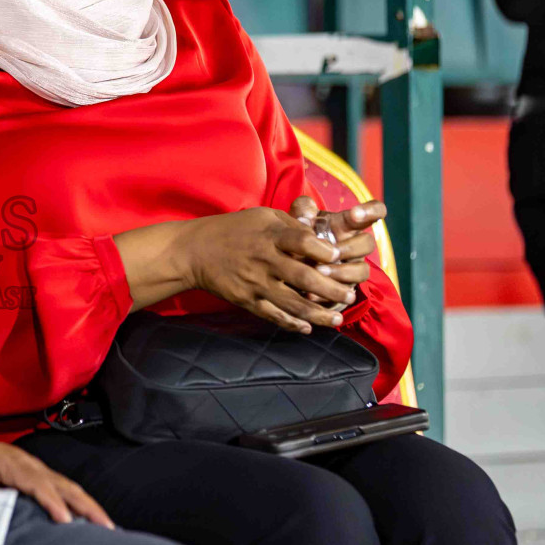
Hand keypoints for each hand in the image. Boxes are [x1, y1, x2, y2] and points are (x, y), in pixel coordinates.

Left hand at [0, 421, 112, 528]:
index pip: (36, 482)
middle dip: (85, 504)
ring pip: (65, 486)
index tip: (64, 520)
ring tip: (106, 527)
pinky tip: (84, 519)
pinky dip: (75, 503)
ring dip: (86, 504)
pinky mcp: (29, 478)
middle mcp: (25, 463)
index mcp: (8, 460)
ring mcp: (30, 469)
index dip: (51, 500)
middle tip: (106, 527)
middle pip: (62, 483)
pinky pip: (57, 490)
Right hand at [178, 207, 362, 333]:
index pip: (303, 242)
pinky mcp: (246, 300)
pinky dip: (292, 324)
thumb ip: (292, 225)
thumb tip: (322, 237)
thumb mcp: (262, 216)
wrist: (194, 251)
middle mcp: (265, 260)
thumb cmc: (233, 230)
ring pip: (293, 303)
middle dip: (332, 290)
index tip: (338, 257)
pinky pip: (273, 316)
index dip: (324, 251)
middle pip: (305, 278)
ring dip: (318, 314)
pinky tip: (308, 328)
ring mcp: (255, 283)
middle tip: (350, 295)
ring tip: (337, 319)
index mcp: (270, 236)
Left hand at [288, 197, 384, 304]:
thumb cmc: (300, 239)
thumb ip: (302, 211)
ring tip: (318, 271)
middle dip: (350, 248)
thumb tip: (305, 214)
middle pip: (368, 243)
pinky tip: (309, 293)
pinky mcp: (343, 291)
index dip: (372, 211)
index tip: (355, 214)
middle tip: (331, 252)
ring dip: (342, 272)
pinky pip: (344, 295)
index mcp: (347, 225)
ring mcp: (352, 269)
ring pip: (362, 272)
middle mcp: (354, 247)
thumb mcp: (299, 222)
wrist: (293, 270)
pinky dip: (327, 295)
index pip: (374, 211)